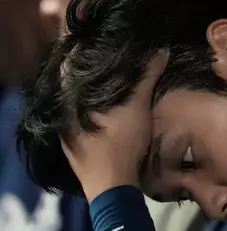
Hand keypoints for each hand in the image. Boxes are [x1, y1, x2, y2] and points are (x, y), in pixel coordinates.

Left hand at [60, 50, 168, 201]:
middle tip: (114, 58)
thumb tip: (161, 49)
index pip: (71, 62)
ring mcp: (65, 129)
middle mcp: (61, 111)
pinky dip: (93, 108)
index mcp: (70, 98)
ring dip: (93, 91)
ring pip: (77, 101)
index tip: (105, 42)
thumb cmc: (121, 143)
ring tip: (114, 79)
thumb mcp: (138, 106)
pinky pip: (80, 116)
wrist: (112, 187)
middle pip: (74, 81)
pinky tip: (109, 108)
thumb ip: (147, 76)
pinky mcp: (72, 143)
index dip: (87, 50)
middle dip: (92, 70)